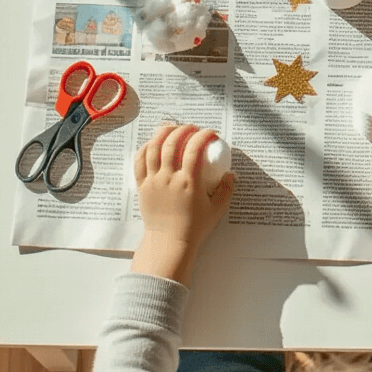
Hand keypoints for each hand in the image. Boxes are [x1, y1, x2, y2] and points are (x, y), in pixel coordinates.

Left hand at [131, 124, 233, 279]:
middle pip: (172, 144)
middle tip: (193, 129)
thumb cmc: (193, 228)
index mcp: (189, 184)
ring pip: (154, 148)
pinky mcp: (142, 186)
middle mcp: (169, 179)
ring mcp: (153, 181)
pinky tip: (154, 142)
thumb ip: (226, 190)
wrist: (168, 243)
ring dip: (164, 133)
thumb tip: (231, 173)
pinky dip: (146, 147)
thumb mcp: (216, 210)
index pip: (195, 150)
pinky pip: (140, 161)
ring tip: (173, 128)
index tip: (210, 134)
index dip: (203, 136)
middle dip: (184, 130)